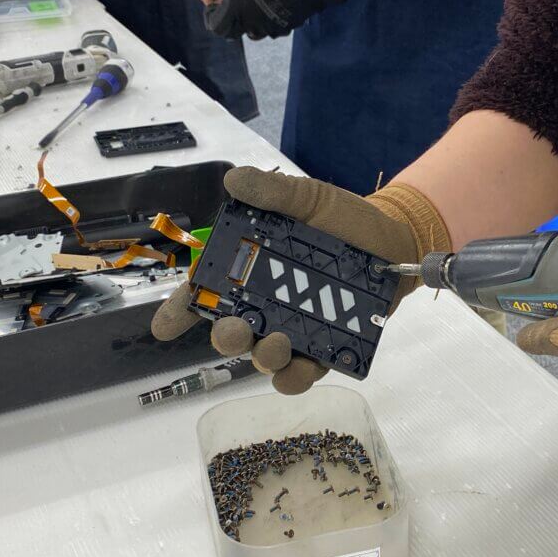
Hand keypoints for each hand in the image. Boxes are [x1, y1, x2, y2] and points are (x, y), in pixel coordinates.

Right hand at [151, 167, 449, 393]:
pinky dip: (297, 377)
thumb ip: (271, 191)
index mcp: (248, 272)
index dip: (178, 311)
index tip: (164, 326)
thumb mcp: (305, 198)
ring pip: (264, 359)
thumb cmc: (341, 219)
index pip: (203, 295)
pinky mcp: (325, 349)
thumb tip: (234, 179)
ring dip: (263, 358)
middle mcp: (264, 308)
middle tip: (231, 331)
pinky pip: (302, 375)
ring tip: (276, 345)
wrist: (393, 239)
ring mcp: (294, 331)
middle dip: (224, 337)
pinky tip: (302, 366)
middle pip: (230, 333)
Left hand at [204, 0, 343, 39]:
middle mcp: (253, 22)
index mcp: (239, 6)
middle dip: (231, 19)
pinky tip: (273, 1)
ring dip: (249, 19)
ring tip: (254, 0)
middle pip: (235, 31)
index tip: (215, 7)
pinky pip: (270, 28)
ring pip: (253, 30)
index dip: (212, 18)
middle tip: (235, 1)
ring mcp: (271, 27)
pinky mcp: (286, 27)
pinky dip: (267, 19)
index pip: (217, 26)